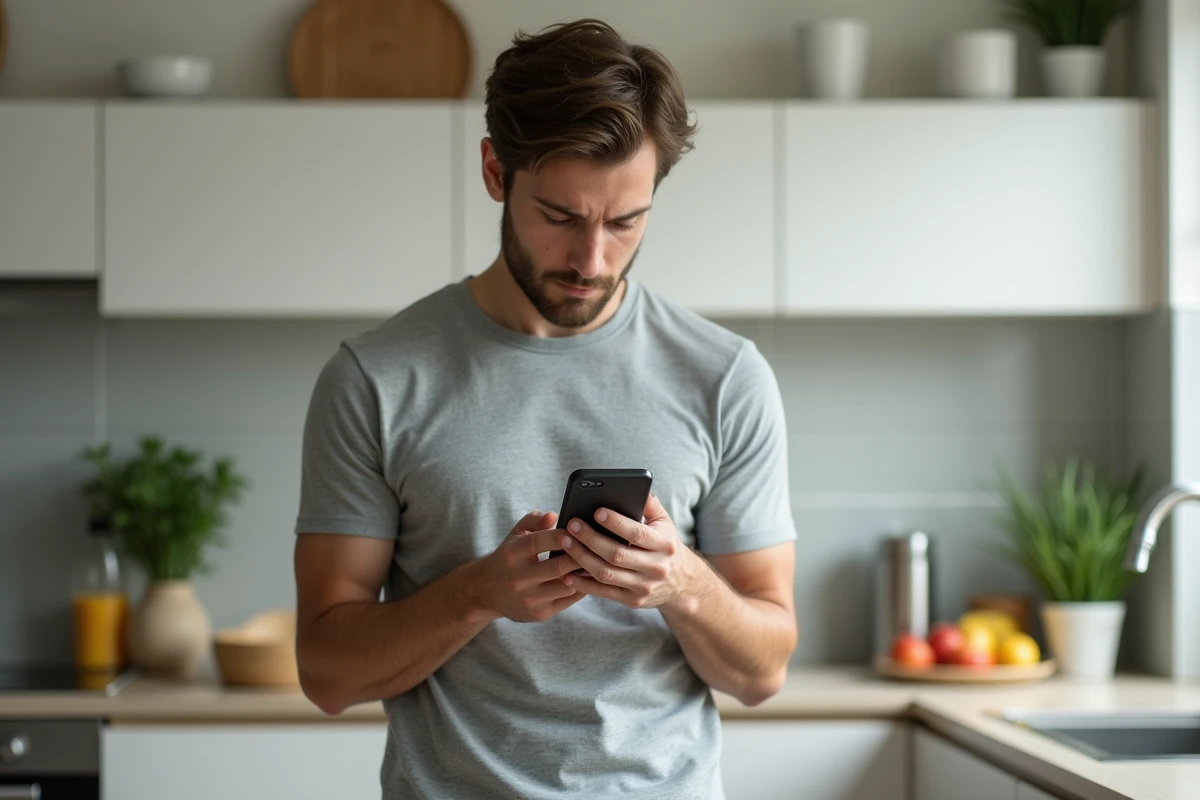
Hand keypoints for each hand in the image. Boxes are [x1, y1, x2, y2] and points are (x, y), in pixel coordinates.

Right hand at [474, 511, 585, 622]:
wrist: (485, 592)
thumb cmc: (507, 558)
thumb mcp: (515, 535)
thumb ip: (533, 520)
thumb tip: (554, 516)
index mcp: (512, 554)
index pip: (540, 542)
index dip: (562, 535)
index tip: (579, 529)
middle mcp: (519, 578)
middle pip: (557, 566)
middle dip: (579, 556)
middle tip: (596, 546)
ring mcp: (529, 599)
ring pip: (566, 585)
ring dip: (583, 574)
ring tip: (596, 562)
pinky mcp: (539, 614)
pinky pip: (568, 600)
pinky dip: (581, 588)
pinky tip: (587, 577)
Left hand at [559, 493, 701, 609]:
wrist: (683, 583)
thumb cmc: (666, 546)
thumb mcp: (665, 523)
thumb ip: (650, 505)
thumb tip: (634, 487)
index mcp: (664, 545)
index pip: (637, 533)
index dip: (616, 523)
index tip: (596, 511)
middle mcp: (656, 567)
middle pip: (617, 554)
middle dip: (590, 539)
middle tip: (571, 525)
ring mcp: (644, 586)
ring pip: (606, 573)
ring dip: (582, 559)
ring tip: (565, 543)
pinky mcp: (633, 600)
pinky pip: (604, 592)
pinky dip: (583, 584)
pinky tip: (566, 573)